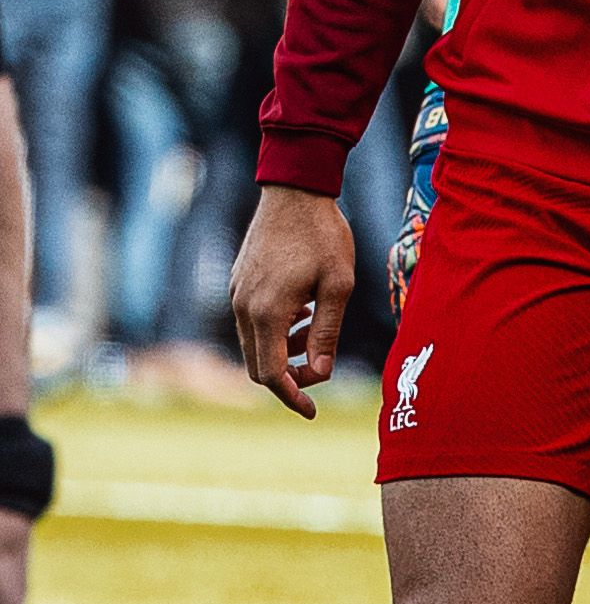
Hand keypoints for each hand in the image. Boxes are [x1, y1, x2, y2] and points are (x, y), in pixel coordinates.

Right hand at [229, 186, 355, 417]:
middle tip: (320, 372)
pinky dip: (275, 330)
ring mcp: (235, 295)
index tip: (312, 411)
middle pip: (257, 364)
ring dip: (284, 351)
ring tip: (316, 331)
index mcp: (266, 313)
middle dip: (288, 378)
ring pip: (253, 343)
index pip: (270, 373)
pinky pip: (251, 322)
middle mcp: (242, 308)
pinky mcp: (237, 284)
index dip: (292, 396)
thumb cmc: (323, 236)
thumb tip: (322, 373)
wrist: (294, 192)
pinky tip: (303, 311)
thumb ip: (328, 332)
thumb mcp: (339, 286)